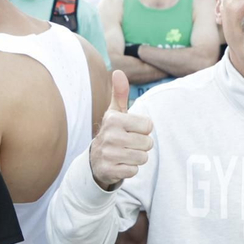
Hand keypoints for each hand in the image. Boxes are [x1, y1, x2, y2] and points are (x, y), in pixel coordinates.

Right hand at [88, 71, 153, 190]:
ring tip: (125, 153)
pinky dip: (130, 169)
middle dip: (141, 145)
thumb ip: (119, 93)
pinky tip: (120, 164)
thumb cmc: (112, 132)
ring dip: (137, 157)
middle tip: (128, 144)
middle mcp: (110, 136)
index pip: (148, 126)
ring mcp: (108, 154)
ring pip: (142, 158)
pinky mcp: (109, 170)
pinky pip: (134, 171)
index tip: (131, 131)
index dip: (143, 130)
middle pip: (148, 143)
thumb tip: (118, 72)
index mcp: (114, 119)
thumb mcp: (115, 113)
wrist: (95, 159)